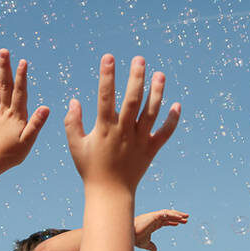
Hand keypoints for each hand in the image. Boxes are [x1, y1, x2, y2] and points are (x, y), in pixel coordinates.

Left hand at [0, 49, 49, 174]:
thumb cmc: (10, 155)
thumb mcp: (27, 142)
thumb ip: (36, 124)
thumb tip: (46, 108)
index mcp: (17, 116)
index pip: (20, 92)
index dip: (21, 76)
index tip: (22, 62)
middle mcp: (5, 111)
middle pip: (6, 86)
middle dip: (6, 67)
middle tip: (4, 51)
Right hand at [64, 55, 179, 191]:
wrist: (109, 193)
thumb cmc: (90, 168)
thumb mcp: (75, 145)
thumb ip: (73, 122)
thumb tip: (74, 100)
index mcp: (104, 128)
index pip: (105, 96)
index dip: (107, 76)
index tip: (109, 57)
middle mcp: (124, 132)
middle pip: (133, 100)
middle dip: (136, 78)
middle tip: (140, 59)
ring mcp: (140, 140)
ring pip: (151, 113)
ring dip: (157, 93)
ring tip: (160, 74)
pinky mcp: (151, 150)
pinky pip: (165, 133)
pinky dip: (172, 120)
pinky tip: (176, 104)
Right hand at [134, 209, 188, 250]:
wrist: (129, 235)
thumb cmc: (135, 238)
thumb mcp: (145, 244)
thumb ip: (151, 246)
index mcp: (153, 224)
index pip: (164, 221)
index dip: (172, 221)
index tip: (179, 223)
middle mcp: (154, 219)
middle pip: (168, 216)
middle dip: (178, 217)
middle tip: (186, 218)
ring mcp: (154, 216)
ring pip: (169, 213)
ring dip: (178, 214)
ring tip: (186, 216)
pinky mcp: (154, 216)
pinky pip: (166, 213)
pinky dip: (174, 214)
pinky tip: (181, 217)